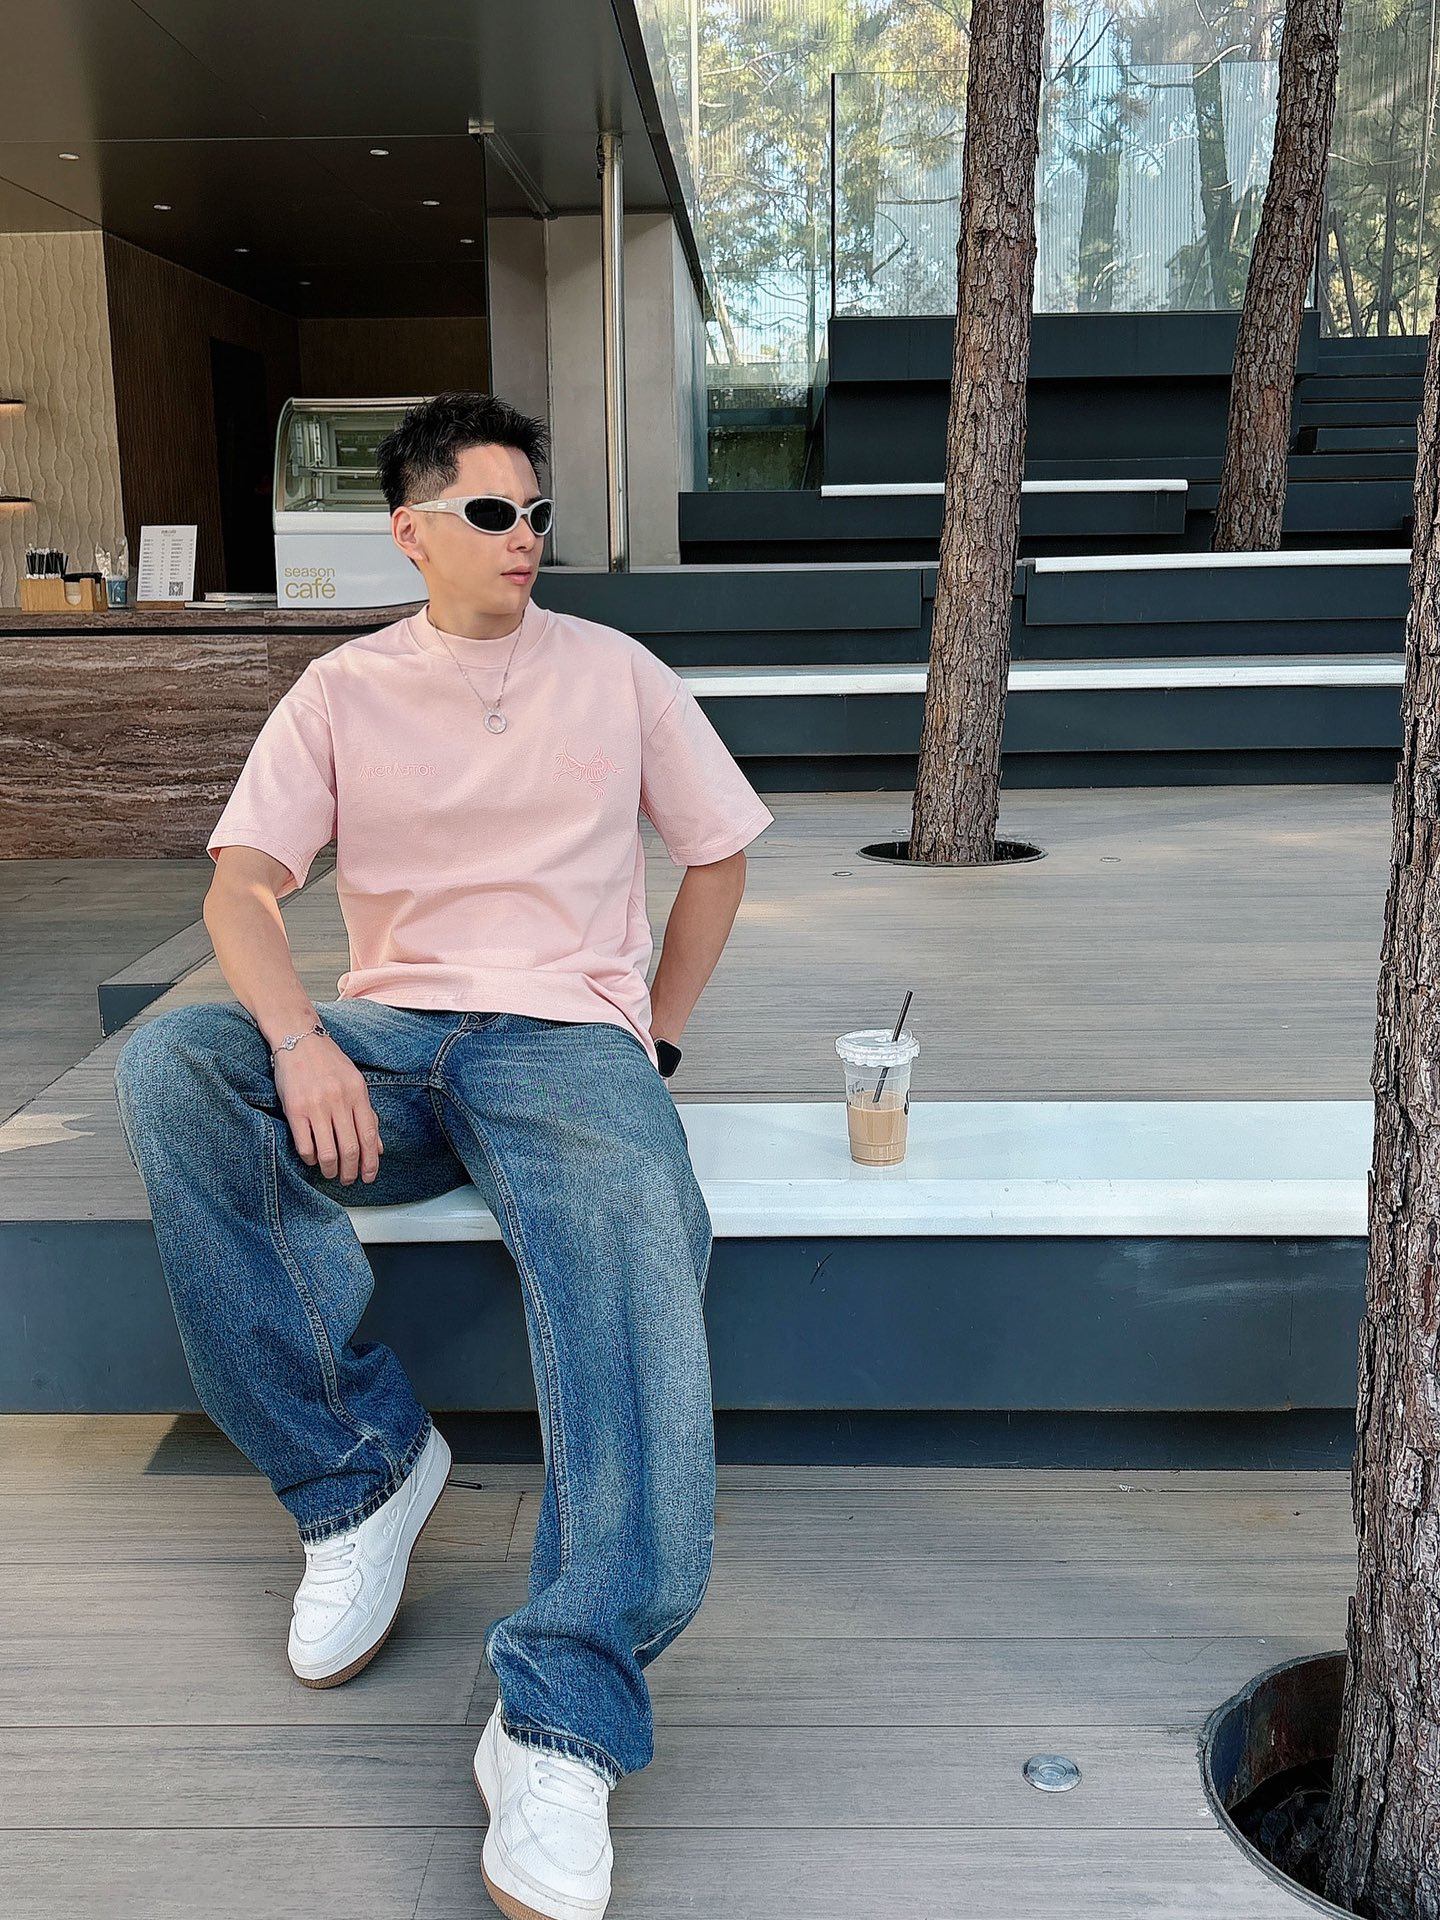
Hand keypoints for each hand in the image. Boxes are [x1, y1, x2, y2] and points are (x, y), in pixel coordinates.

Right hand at [273, 1033, 382, 1184]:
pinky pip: (305, 1145)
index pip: (369, 1136)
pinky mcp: (294, 1109)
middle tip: (348, 1180)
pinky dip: (311, 1158)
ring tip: (330, 1173)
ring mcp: (316, 1106)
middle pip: (350, 1148)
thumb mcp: (355, 1083)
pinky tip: (313, 1158)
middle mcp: (339, 1100)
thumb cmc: (329, 1063)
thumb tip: (378, 1147)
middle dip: (350, 1171)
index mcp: (358, 1093)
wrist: (299, 1039)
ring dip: (330, 1170)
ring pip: (328, 1152)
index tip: (369, 1176)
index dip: (371, 1162)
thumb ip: (367, 1114)